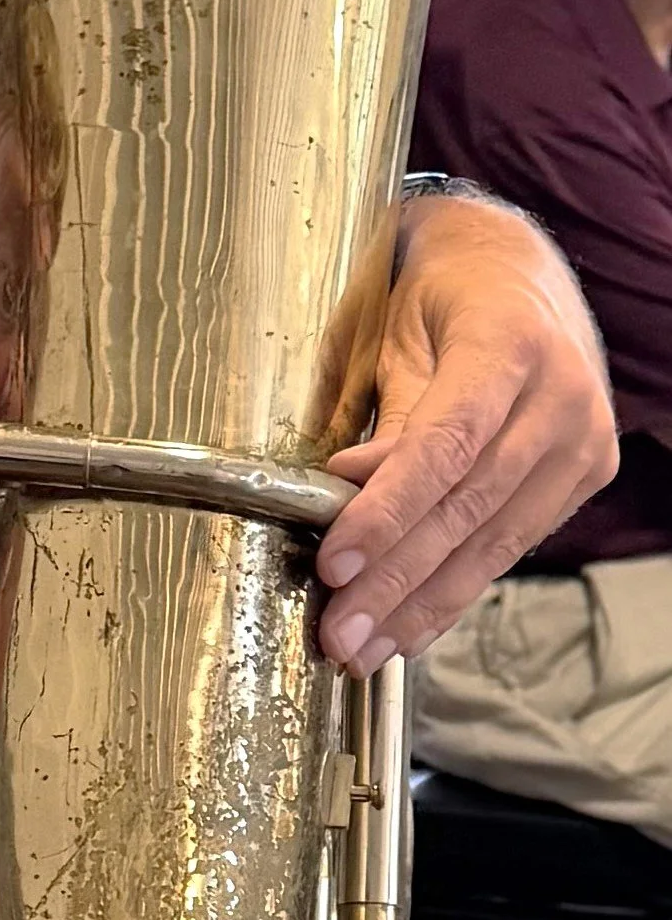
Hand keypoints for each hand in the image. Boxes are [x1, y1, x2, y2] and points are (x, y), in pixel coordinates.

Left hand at [312, 192, 614, 672]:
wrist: (519, 271)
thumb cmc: (446, 296)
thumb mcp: (401, 336)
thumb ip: (387, 421)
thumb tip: (347, 493)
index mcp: (511, 344)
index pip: (446, 446)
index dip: (388, 513)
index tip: (334, 565)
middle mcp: (561, 397)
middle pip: (469, 508)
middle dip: (395, 580)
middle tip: (339, 634)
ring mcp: (583, 440)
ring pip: (494, 541)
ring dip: (422, 605)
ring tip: (363, 649)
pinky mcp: (584, 474)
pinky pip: (510, 545)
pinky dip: (456, 592)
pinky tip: (411, 630)